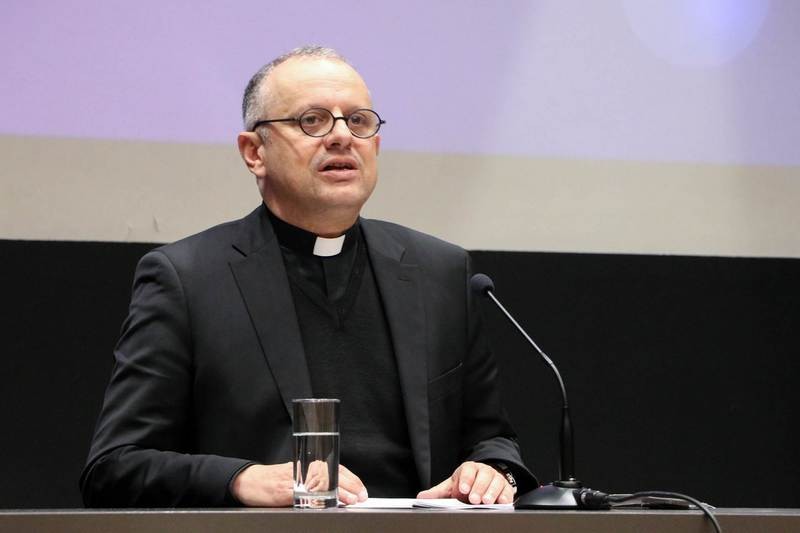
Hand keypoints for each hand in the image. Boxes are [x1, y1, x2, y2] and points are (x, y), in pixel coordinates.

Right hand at [231, 462, 367, 506]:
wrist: (249, 481)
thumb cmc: (274, 480)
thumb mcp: (297, 476)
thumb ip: (314, 481)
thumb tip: (339, 492)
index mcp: (308, 465)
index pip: (335, 469)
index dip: (351, 479)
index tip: (361, 489)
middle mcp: (303, 470)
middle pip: (332, 475)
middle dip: (349, 486)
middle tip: (360, 496)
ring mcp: (294, 480)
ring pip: (321, 484)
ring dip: (338, 492)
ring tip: (350, 500)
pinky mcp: (284, 491)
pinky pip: (303, 494)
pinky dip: (316, 499)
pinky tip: (326, 504)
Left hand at [416, 461, 513, 503]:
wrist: (483, 481)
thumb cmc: (466, 484)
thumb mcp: (452, 486)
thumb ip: (438, 493)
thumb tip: (421, 497)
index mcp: (469, 469)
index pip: (468, 470)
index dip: (465, 479)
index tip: (462, 490)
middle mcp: (483, 471)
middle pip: (483, 476)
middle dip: (479, 488)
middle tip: (474, 499)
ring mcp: (496, 478)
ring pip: (496, 482)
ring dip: (492, 492)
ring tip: (487, 502)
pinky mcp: (506, 488)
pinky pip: (507, 491)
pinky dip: (505, 496)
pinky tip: (502, 502)